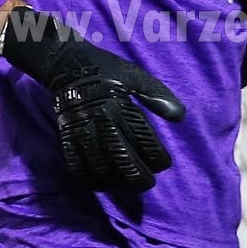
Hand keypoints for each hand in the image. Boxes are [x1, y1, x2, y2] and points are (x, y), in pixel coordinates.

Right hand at [0, 6, 184, 193]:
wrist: (67, 63)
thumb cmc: (106, 69)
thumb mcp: (135, 75)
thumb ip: (157, 95)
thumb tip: (180, 117)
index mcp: (120, 106)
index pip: (143, 139)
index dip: (157, 157)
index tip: (164, 164)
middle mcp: (100, 121)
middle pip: (122, 158)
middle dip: (138, 176)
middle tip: (147, 183)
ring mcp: (81, 130)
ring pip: (99, 166)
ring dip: (115, 180)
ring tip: (126, 184)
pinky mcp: (66, 135)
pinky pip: (75, 164)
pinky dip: (88, 178)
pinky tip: (100, 183)